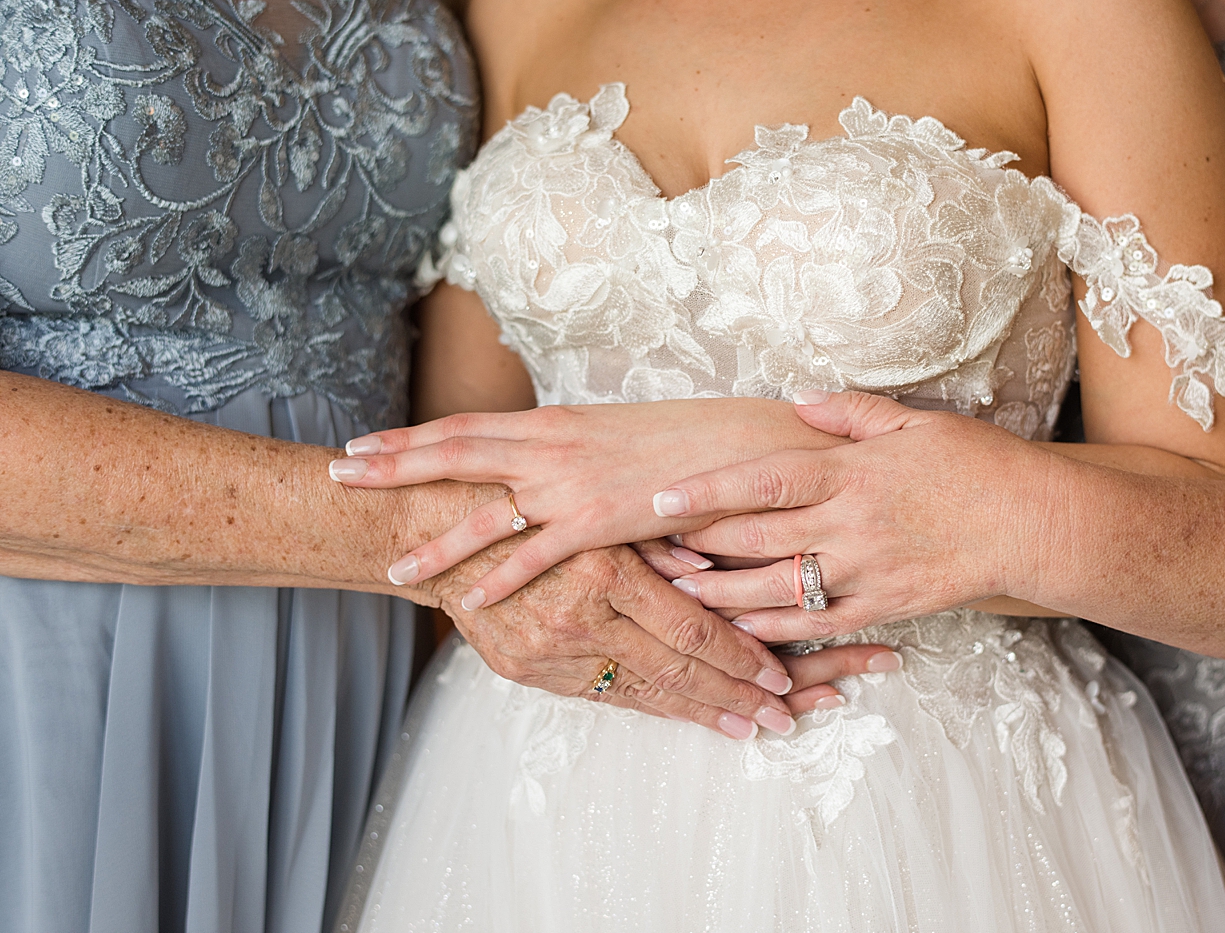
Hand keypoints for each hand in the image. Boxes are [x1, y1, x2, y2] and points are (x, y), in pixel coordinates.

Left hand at [329, 398, 844, 608]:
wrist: (745, 439)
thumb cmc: (691, 437)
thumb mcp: (619, 436)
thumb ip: (576, 451)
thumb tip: (544, 465)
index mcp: (557, 421)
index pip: (469, 428)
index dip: (413, 438)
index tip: (365, 444)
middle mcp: (554, 445)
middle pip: (456, 452)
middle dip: (393, 465)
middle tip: (338, 473)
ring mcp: (575, 482)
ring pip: (488, 509)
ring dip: (436, 538)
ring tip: (391, 565)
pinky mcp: (604, 519)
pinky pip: (542, 554)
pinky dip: (504, 577)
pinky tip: (472, 601)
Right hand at [416, 537, 893, 734]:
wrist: (434, 528)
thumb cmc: (530, 499)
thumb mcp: (598, 506)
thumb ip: (656, 540)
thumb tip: (712, 566)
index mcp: (604, 568)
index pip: (690, 628)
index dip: (740, 656)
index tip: (782, 679)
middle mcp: (579, 617)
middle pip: (676, 669)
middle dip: (736, 696)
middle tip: (786, 717)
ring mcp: (551, 651)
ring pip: (643, 690)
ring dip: (701, 710)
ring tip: (749, 728)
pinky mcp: (530, 671)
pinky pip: (604, 694)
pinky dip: (651, 705)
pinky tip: (687, 714)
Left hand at [657, 390, 1044, 642]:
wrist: (1034, 523)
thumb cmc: (977, 465)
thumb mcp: (914, 422)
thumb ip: (851, 413)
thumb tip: (799, 400)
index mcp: (851, 473)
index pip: (762, 481)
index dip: (706, 491)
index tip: (659, 498)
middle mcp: (850, 524)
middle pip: (755, 540)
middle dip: (696, 546)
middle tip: (649, 549)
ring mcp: (865, 572)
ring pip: (776, 591)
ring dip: (721, 596)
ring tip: (678, 594)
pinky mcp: (884, 608)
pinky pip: (818, 626)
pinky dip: (775, 633)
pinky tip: (740, 632)